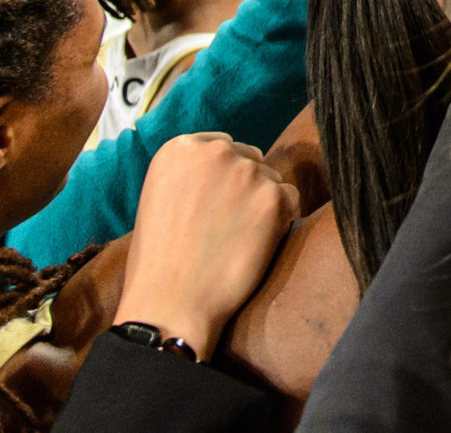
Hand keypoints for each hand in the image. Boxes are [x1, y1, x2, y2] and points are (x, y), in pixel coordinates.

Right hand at [114, 133, 300, 360]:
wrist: (171, 304)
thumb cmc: (160, 260)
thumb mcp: (162, 196)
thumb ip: (193, 173)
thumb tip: (230, 163)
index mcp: (181, 148)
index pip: (220, 146)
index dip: (221, 178)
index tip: (213, 204)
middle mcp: (216, 151)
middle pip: (250, 159)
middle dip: (244, 187)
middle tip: (226, 227)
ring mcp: (247, 172)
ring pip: (270, 180)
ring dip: (262, 205)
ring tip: (234, 240)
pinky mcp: (274, 197)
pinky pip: (289, 200)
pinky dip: (280, 221)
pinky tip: (253, 246)